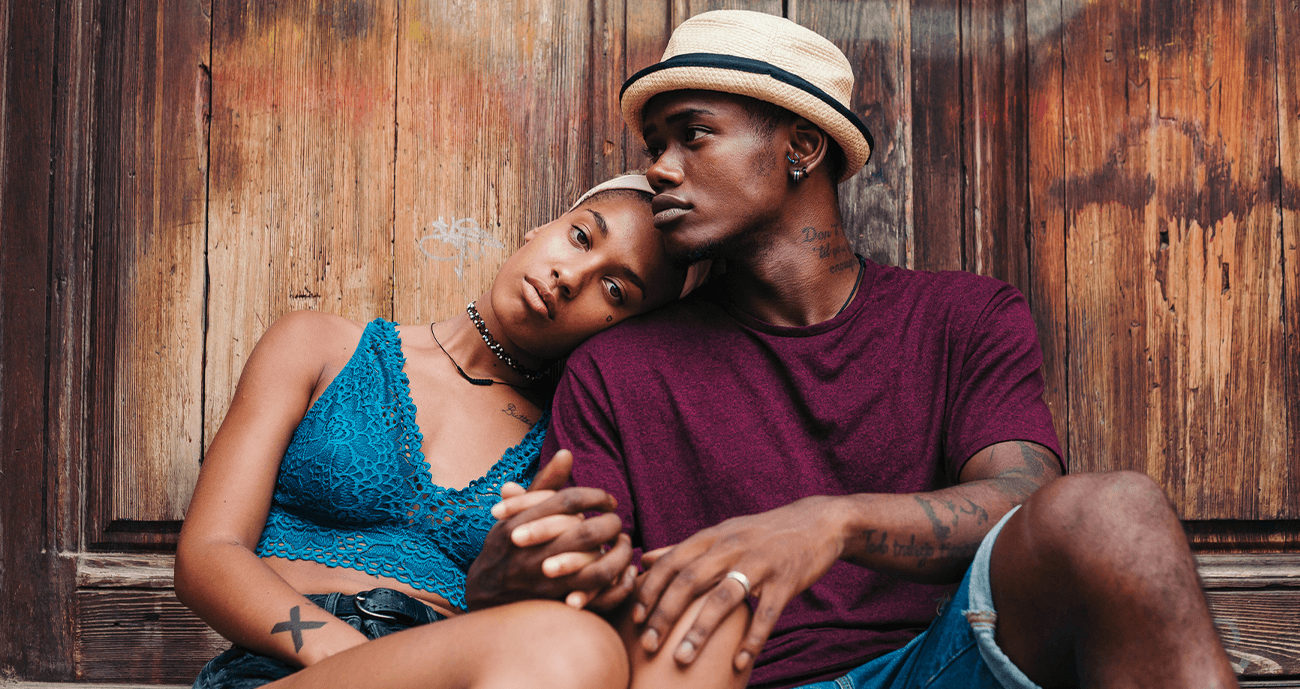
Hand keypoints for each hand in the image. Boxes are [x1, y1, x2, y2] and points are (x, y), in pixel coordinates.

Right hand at [464, 450, 632, 609]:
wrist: (482, 595)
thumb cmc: (505, 545)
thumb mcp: (516, 512)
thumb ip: (544, 484)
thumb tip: (567, 452)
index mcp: (520, 524)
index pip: (568, 500)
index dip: (595, 496)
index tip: (608, 501)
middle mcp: (532, 551)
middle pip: (585, 532)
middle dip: (609, 523)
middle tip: (616, 521)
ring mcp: (544, 579)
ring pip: (595, 564)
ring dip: (617, 553)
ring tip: (622, 544)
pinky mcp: (555, 602)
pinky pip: (596, 593)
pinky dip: (616, 582)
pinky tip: (623, 571)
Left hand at [632, 496, 845, 670]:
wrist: (817, 522)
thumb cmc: (761, 533)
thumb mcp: (722, 533)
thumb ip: (683, 548)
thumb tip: (644, 560)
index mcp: (712, 537)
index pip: (671, 562)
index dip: (650, 590)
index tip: (634, 619)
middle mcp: (731, 547)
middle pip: (689, 580)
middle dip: (664, 614)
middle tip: (648, 645)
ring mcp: (760, 563)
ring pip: (723, 598)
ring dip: (700, 631)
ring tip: (683, 659)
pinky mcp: (786, 580)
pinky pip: (766, 614)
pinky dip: (752, 639)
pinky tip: (739, 662)